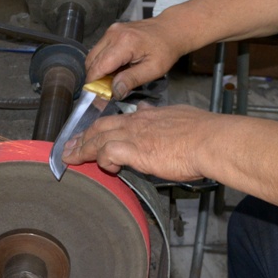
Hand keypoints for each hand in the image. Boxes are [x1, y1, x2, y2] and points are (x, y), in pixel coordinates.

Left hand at [62, 103, 214, 181]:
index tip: (88, 135)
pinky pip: (108, 153)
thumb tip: (149, 109)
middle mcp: (137, 123)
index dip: (98, 128)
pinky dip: (102, 160)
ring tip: (70, 158)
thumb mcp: (177, 114)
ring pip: (99, 138)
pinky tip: (106, 168)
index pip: (115, 120)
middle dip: (82, 137)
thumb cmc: (202, 131)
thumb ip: (160, 115)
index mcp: (147, 116)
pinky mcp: (136, 151)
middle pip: (101, 127)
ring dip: (83, 149)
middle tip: (68, 147)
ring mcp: (135, 136)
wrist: (210, 139)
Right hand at [85, 17, 187, 99]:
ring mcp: (111, 31)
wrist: (171, 30)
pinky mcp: (112, 31)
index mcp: (124, 43)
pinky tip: (117, 68)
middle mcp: (113, 34)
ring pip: (93, 55)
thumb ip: (132, 80)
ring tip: (115, 79)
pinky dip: (103, 62)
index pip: (99, 67)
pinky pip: (100, 50)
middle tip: (108, 90)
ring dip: (99, 70)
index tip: (99, 96)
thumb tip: (114, 92)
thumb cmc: (166, 50)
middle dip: (96, 78)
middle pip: (92, 61)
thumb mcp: (153, 69)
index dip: (95, 83)